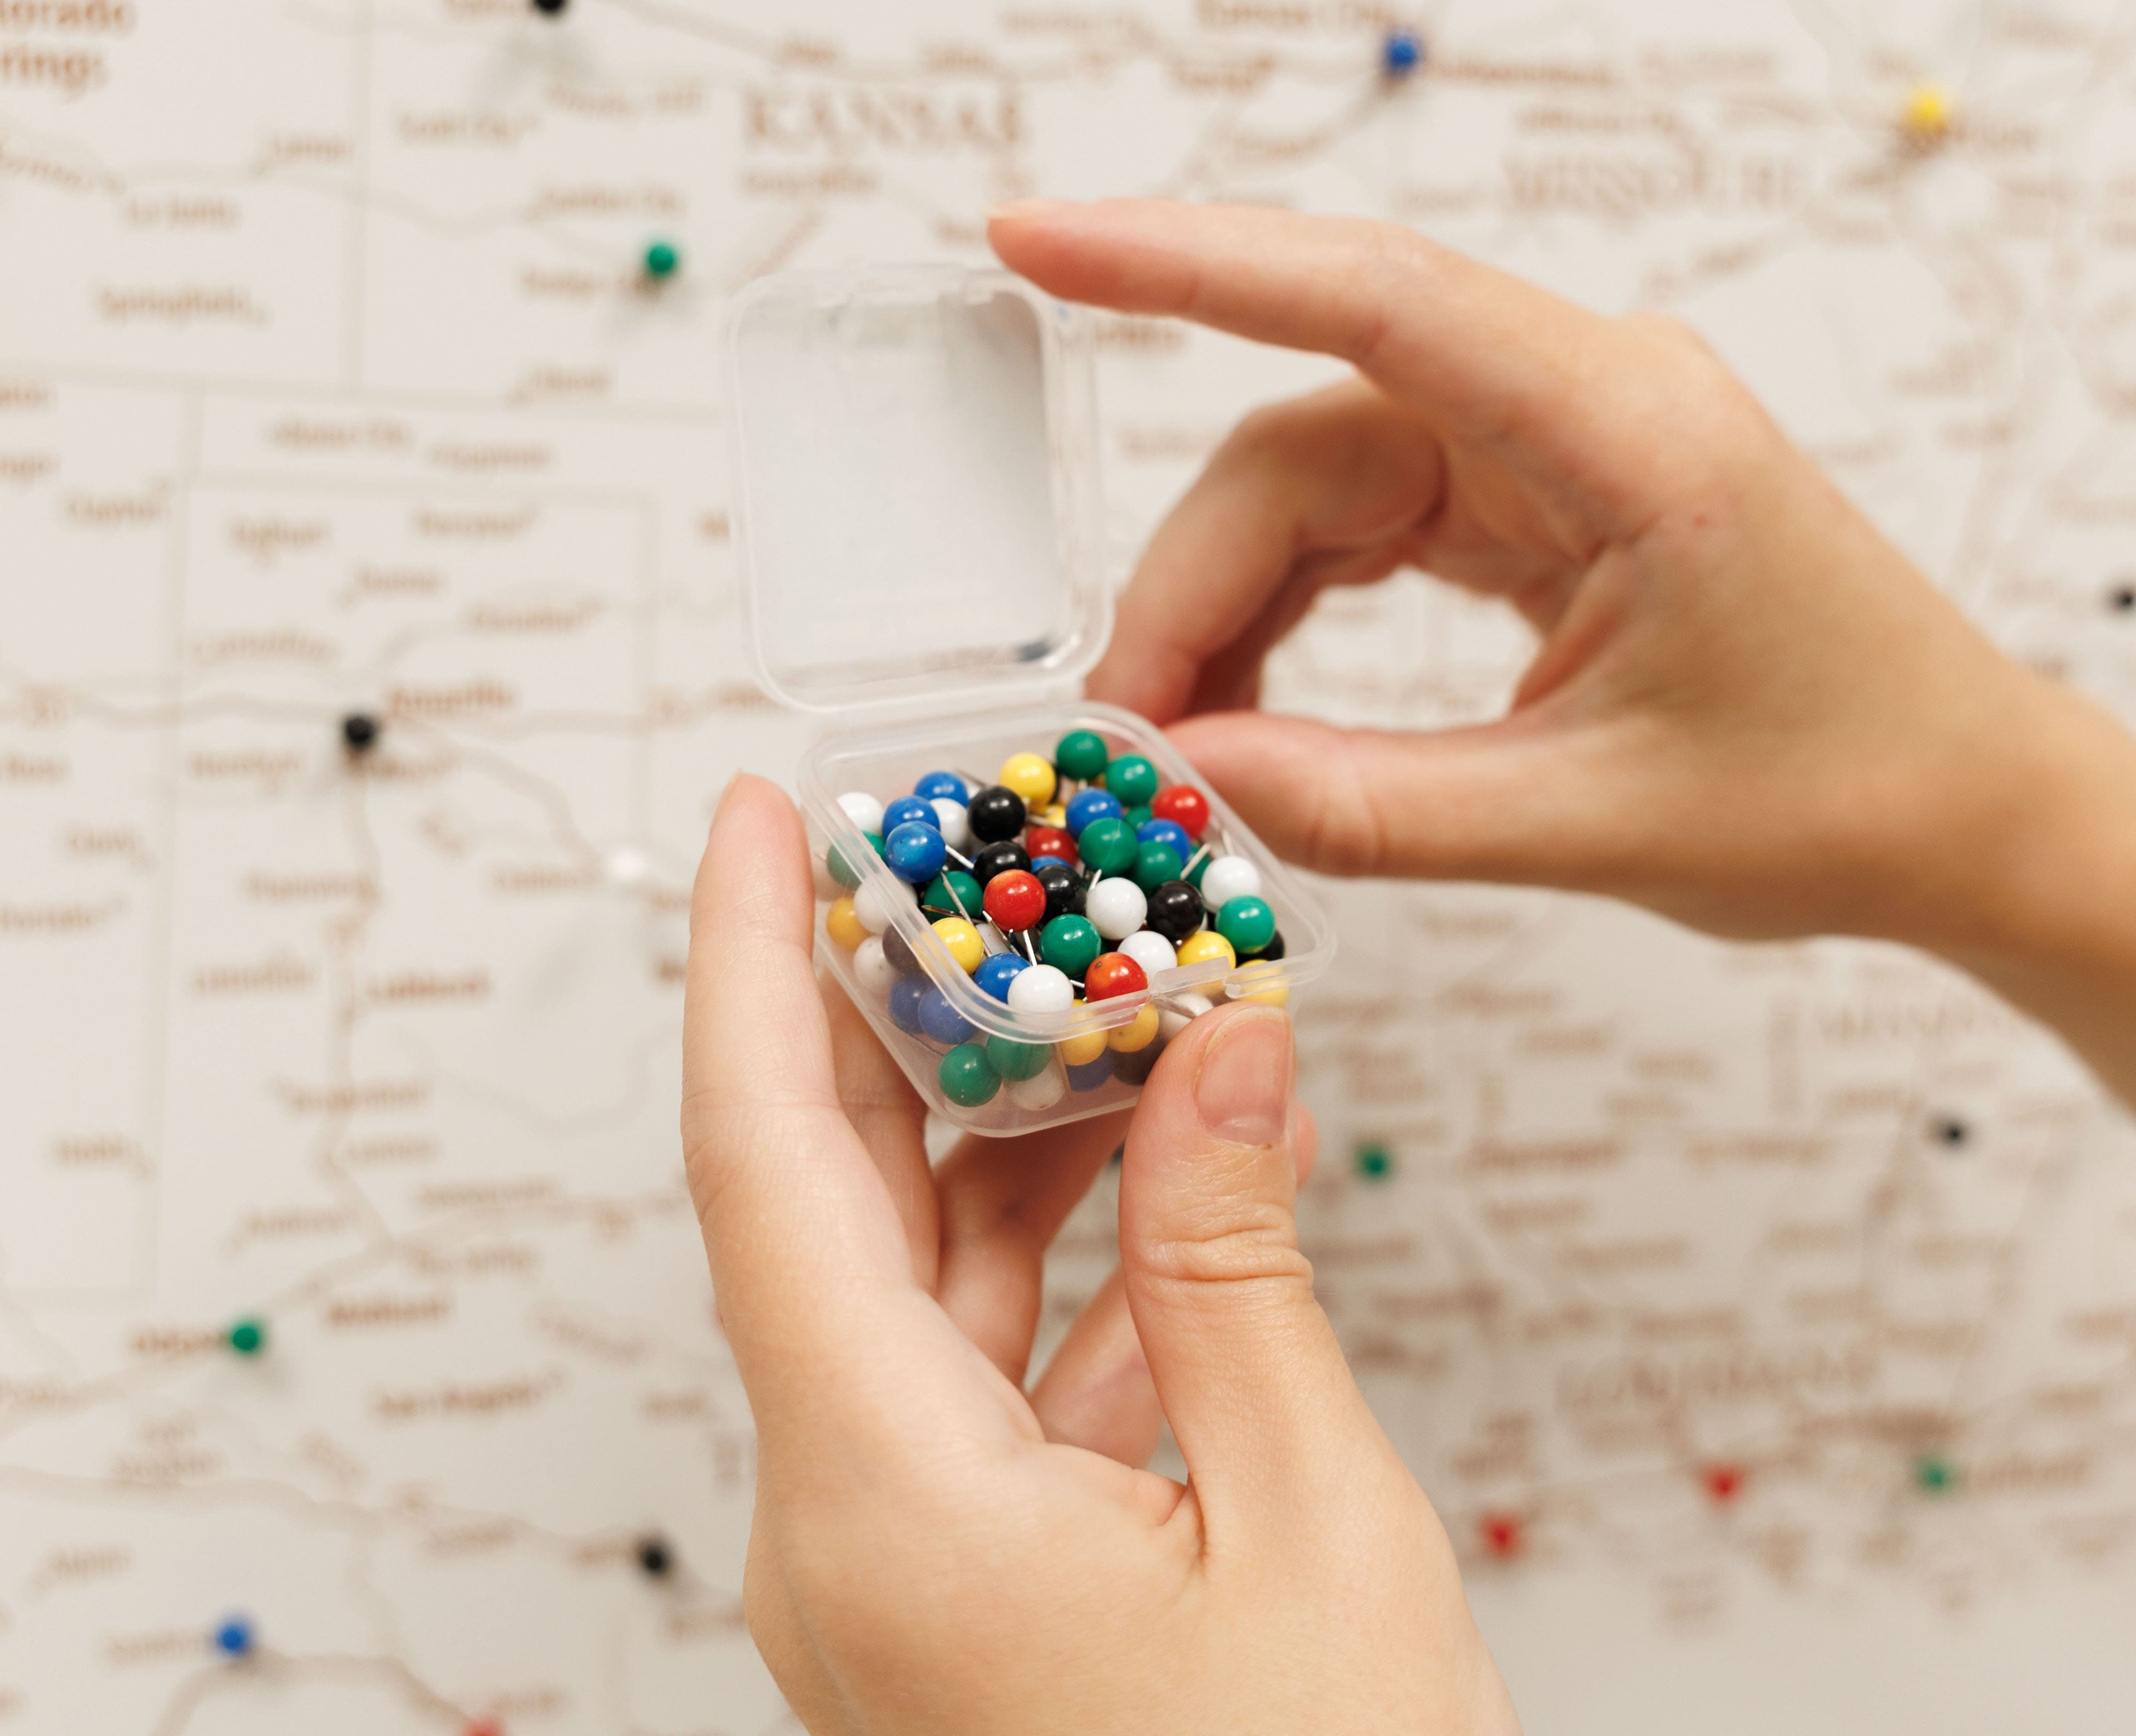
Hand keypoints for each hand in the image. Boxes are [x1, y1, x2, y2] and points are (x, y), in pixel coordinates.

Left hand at [683, 776, 1520, 1735]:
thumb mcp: (1307, 1522)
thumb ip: (1239, 1261)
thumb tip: (1224, 1042)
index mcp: (879, 1501)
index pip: (764, 1161)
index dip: (750, 962)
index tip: (758, 813)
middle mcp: (846, 1521)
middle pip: (832, 1198)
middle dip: (898, 1010)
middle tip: (964, 858)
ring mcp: (901, 1554)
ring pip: (921, 1276)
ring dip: (1015, 1130)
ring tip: (1117, 993)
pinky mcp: (966, 1575)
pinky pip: (988, 1365)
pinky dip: (1070, 1254)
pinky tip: (1163, 1169)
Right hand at [989, 200, 2135, 1103]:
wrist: (1964, 811)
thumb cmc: (1836, 796)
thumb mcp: (1588, 821)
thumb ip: (1368, 804)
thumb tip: (1181, 774)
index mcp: (1625, 429)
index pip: (1371, 296)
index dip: (1186, 261)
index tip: (1035, 239)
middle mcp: (1577, 401)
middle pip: (1307, 438)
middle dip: (1193, 576)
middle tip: (1120, 725)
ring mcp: (1551, 444)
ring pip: (1318, 485)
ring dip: (1230, 602)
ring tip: (1179, 736)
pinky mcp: (1532, 500)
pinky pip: (1361, 529)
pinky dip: (1288, 613)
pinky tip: (1250, 707)